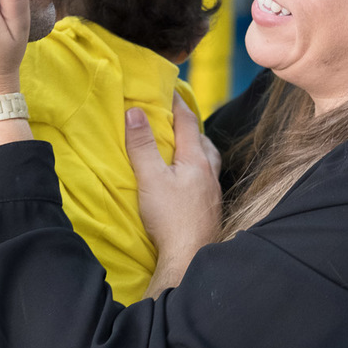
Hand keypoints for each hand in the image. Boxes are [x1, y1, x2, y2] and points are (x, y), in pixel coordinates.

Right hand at [126, 97, 221, 284]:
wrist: (189, 257)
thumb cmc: (170, 218)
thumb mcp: (150, 178)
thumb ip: (142, 145)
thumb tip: (134, 112)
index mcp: (196, 160)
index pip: (188, 122)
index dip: (177, 104)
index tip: (168, 91)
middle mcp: (209, 173)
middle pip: (203, 141)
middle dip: (191, 128)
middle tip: (176, 121)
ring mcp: (213, 193)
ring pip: (209, 163)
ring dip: (198, 151)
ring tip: (183, 151)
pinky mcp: (210, 210)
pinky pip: (207, 182)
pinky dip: (198, 173)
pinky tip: (188, 184)